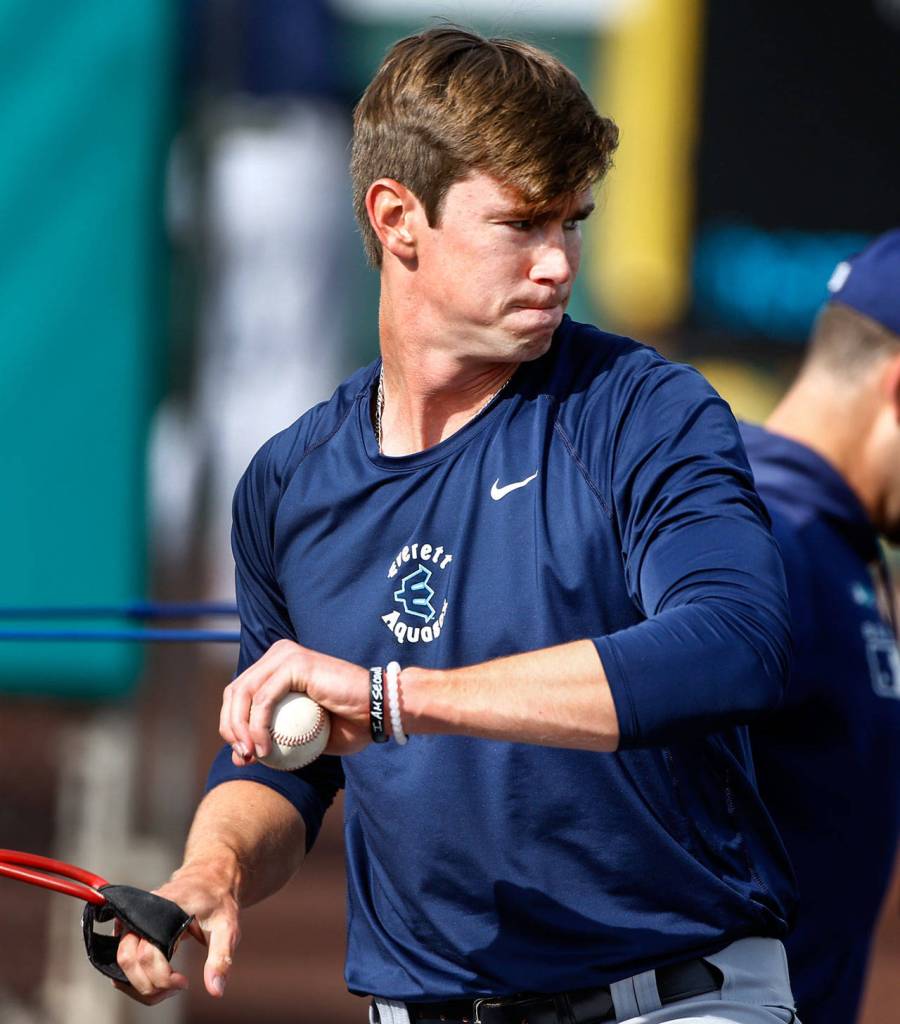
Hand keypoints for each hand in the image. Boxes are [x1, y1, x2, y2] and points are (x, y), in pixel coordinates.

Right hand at [113, 860, 239, 1005]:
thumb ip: (221, 957)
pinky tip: (157, 980)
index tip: (184, 984)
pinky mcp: (134, 927)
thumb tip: (216, 990)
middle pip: (127, 958)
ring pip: (121, 960)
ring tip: (167, 988)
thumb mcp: (228, 926)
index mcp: (166, 908)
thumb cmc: (218, 899)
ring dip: (139, 983)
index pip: (148, 952)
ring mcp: (136, 919)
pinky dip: (135, 975)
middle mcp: (144, 912)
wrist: (209, 878)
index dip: (163, 977)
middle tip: (174, 989)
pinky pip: (124, 957)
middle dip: (147, 984)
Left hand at [220, 639, 370, 765]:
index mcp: (277, 666)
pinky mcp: (295, 662)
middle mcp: (278, 654)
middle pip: (235, 691)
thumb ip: (272, 742)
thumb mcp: (304, 741)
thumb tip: (240, 756)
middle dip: (230, 728)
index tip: (243, 757)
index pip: (239, 694)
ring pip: (243, 693)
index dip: (232, 726)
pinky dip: (258, 726)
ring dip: (240, 729)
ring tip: (252, 755)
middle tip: (244, 757)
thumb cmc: (350, 725)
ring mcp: (285, 655)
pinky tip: (265, 748)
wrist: (378, 712)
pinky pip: (264, 698)